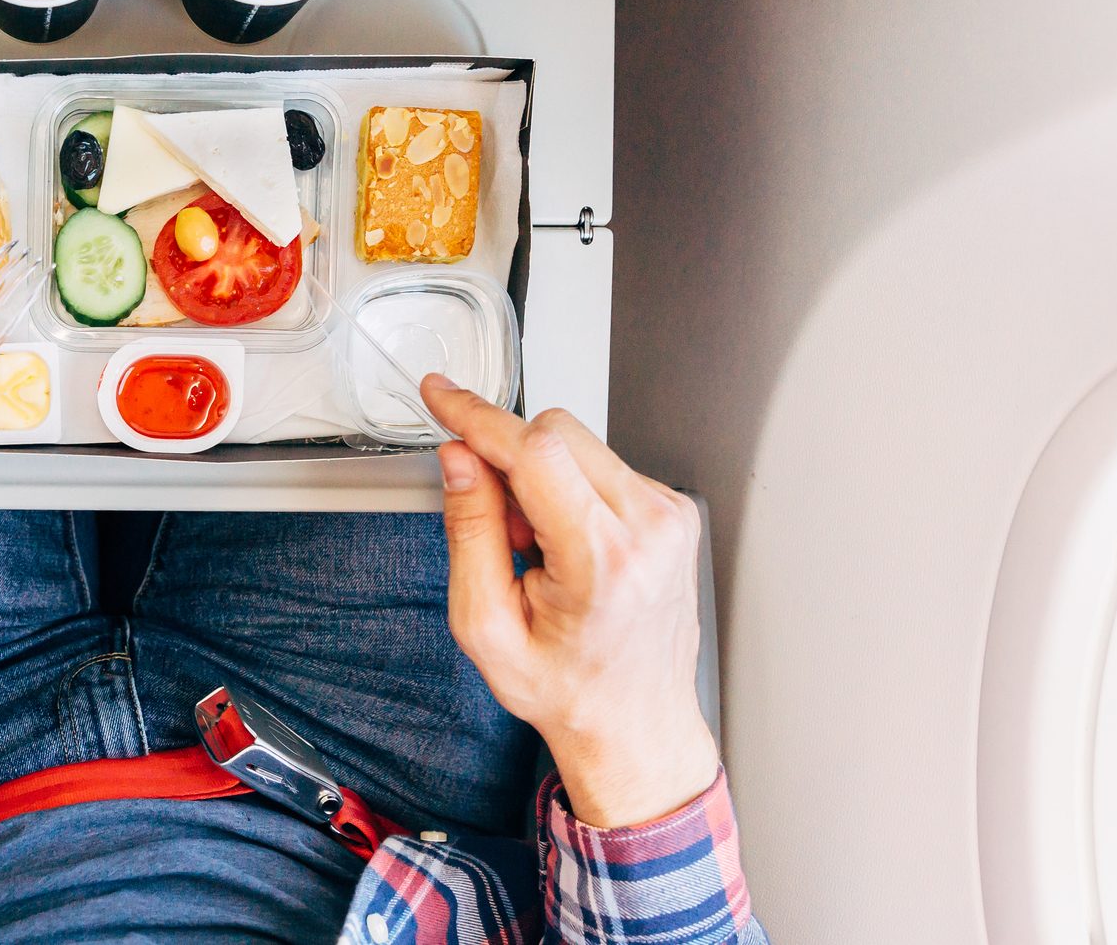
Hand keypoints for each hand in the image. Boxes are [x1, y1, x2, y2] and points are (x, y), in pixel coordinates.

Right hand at [422, 375, 717, 828]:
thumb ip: (469, 531)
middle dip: (509, 462)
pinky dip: (570, 490)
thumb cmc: (567, 688)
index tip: (442, 395)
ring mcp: (669, 516)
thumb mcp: (486, 626)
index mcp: (602, 559)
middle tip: (502, 530)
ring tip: (540, 551)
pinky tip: (568, 547)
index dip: (477, 415)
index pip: (533, 450)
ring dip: (541, 478)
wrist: (635, 721)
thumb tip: (459, 459)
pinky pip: (602, 464)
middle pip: (556, 432)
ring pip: (579, 442)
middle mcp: (648, 528)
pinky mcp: (673, 511)